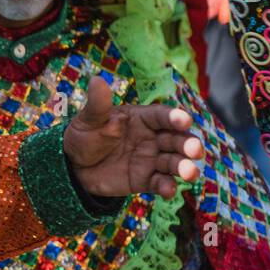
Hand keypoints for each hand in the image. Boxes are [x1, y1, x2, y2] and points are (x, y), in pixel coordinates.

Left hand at [64, 76, 203, 199]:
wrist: (74, 165)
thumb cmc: (85, 135)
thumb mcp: (89, 119)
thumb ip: (98, 104)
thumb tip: (96, 80)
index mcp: (142, 118)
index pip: (162, 116)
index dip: (175, 118)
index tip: (185, 121)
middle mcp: (152, 138)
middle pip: (176, 140)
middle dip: (187, 144)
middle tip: (195, 150)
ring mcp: (151, 159)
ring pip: (173, 162)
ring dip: (184, 167)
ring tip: (190, 173)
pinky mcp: (145, 179)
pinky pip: (159, 183)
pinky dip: (166, 187)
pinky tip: (169, 190)